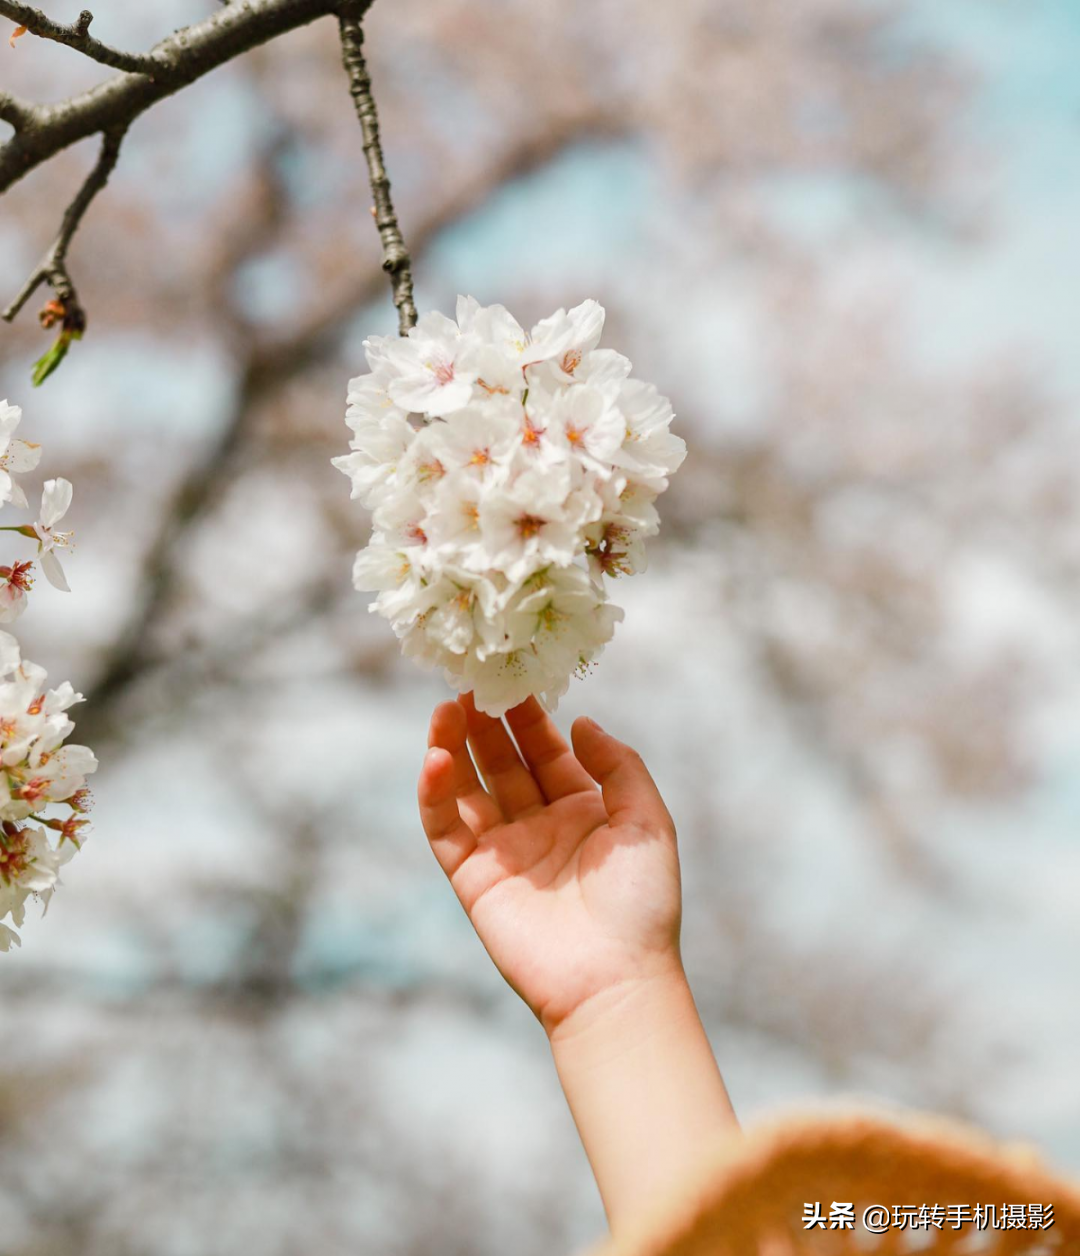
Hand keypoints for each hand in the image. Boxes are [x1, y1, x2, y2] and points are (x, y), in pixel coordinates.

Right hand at [418, 693, 682, 1037]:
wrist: (614, 979)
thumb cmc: (641, 904)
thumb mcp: (647, 821)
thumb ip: (620, 767)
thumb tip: (582, 722)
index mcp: (582, 810)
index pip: (545, 750)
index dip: (527, 715)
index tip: (510, 677)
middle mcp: (539, 825)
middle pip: (501, 762)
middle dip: (484, 724)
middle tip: (468, 683)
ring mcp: (503, 851)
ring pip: (468, 788)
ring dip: (452, 748)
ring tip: (443, 710)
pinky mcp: (472, 878)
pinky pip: (445, 829)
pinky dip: (435, 795)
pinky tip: (435, 759)